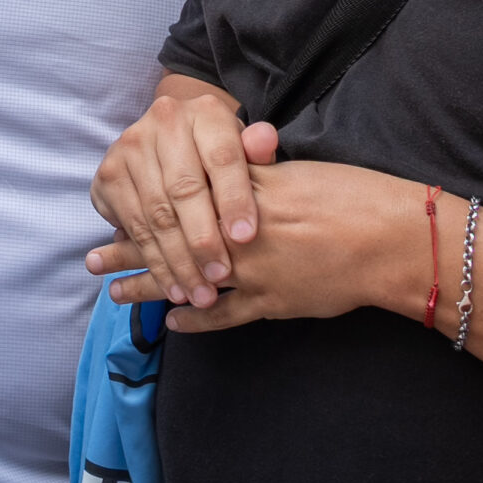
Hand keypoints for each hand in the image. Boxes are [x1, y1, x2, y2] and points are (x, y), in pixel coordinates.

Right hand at [86, 83, 272, 308]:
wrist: (172, 139)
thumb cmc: (220, 155)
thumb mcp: (245, 150)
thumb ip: (258, 151)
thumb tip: (264, 142)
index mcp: (204, 112)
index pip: (221, 157)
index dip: (233, 198)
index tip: (246, 238)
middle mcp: (162, 122)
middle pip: (184, 189)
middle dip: (203, 240)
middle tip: (221, 277)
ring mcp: (129, 148)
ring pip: (156, 214)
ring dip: (178, 261)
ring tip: (200, 293)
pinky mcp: (107, 175)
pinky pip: (132, 227)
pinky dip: (154, 262)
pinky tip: (173, 285)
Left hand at [100, 158, 441, 333]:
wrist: (392, 238)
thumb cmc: (354, 194)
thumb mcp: (299, 171)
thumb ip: (260, 171)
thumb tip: (233, 160)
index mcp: (244, 194)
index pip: (180, 198)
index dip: (144, 205)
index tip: (115, 208)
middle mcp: (239, 233)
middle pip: (171, 240)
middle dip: (129, 248)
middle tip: (91, 257)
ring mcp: (253, 271)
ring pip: (186, 279)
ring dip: (147, 286)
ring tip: (112, 291)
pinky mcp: (273, 301)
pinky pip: (224, 315)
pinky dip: (196, 319)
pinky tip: (170, 321)